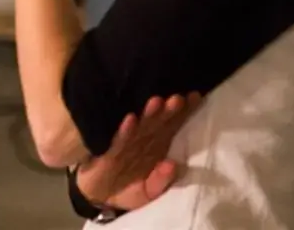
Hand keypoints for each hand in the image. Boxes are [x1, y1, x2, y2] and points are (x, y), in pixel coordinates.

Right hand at [76, 92, 201, 210]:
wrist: (99, 196)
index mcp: (156, 147)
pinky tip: (131, 119)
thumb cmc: (128, 190)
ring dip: (149, 114)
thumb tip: (173, 164)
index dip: (184, 113)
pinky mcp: (110, 150)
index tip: (194, 97)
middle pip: (158, 123)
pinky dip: (126, 130)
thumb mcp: (149, 193)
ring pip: (140, 126)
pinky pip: (120, 139)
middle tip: (178, 98)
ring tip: (157, 101)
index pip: (172, 126)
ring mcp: (126, 143)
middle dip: (169, 110)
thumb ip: (161, 181)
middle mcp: (143, 140)